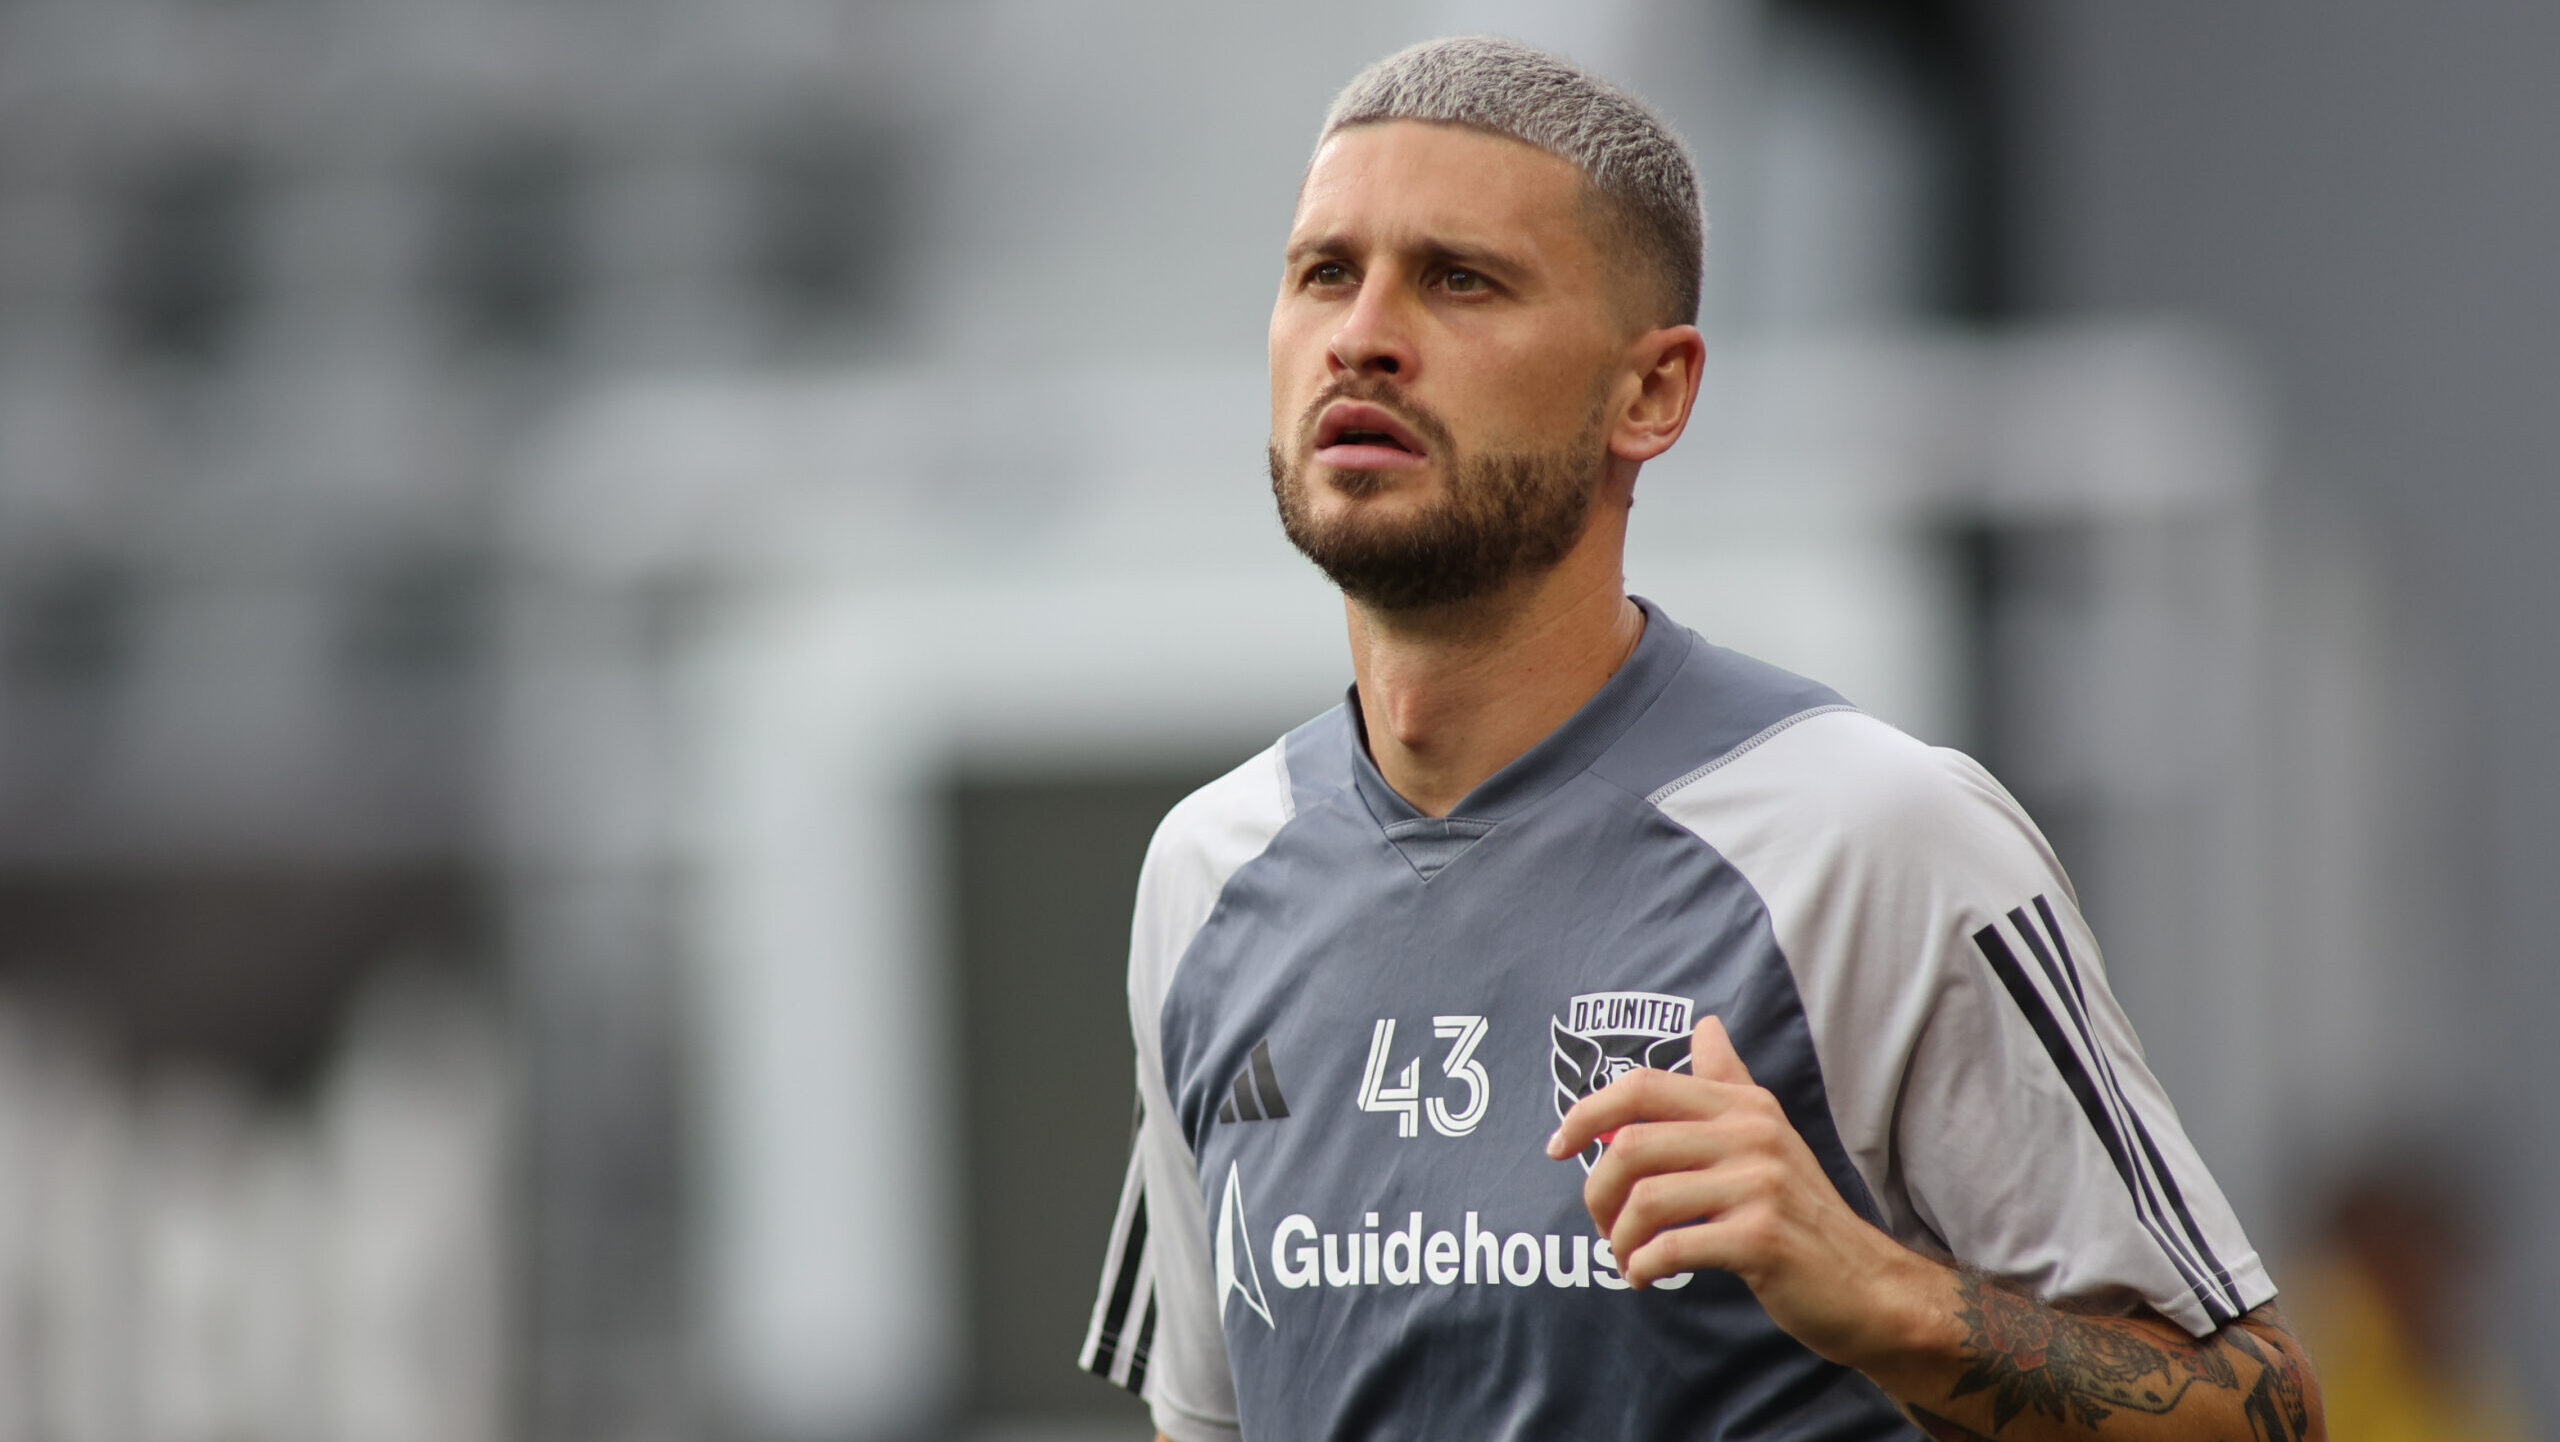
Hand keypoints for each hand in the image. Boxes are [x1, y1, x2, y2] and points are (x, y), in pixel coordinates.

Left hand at [1544, 1014, 1938, 1367]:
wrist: (1867, 1284)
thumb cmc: (1802, 1213)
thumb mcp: (1768, 1136)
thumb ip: (1728, 1083)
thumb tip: (1705, 1024)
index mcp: (1743, 1106)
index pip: (1642, 1087)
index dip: (1586, 1112)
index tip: (1556, 1146)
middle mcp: (1751, 1134)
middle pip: (1631, 1145)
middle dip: (1597, 1190)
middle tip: (1602, 1224)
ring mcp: (1760, 1185)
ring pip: (1646, 1200)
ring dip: (1618, 1238)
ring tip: (1625, 1256)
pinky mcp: (1761, 1238)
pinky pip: (1673, 1246)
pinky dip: (1643, 1266)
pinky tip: (1644, 1276)